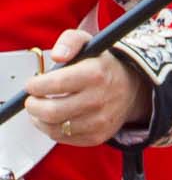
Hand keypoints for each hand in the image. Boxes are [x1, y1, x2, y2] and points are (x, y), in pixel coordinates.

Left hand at [24, 29, 149, 145]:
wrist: (131, 89)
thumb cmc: (102, 67)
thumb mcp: (89, 43)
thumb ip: (69, 41)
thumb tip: (57, 55)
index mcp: (95, 75)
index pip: (53, 84)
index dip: (34, 85)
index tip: (32, 84)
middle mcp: (99, 100)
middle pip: (51, 111)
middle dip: (33, 105)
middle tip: (32, 100)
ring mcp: (99, 121)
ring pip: (54, 128)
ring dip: (39, 119)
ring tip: (40, 109)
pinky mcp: (97, 136)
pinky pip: (63, 138)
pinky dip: (52, 130)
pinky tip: (54, 119)